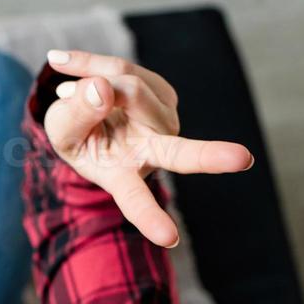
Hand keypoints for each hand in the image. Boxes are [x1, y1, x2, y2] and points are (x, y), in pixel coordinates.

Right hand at [42, 50, 254, 246]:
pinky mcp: (165, 93)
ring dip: (90, 78)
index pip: (136, 200)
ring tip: (63, 88)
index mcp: (124, 176)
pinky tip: (74, 69)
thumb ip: (76, 115)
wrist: (82, 111)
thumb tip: (103, 88)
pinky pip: (125, 69)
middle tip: (243, 159)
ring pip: (130, 88)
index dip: (150, 218)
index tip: (169, 239)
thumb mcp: (60, 132)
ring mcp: (164, 122)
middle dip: (210, 157)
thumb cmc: (73, 133)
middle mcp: (153, 153)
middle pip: (177, 152)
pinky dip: (93, 65)